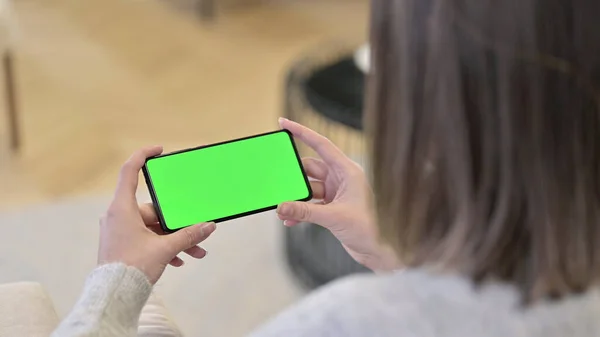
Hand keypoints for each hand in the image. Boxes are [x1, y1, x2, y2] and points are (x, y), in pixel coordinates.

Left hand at [98, 146, 216, 283]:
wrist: (113, 296)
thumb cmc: (132, 268)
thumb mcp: (165, 249)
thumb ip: (188, 236)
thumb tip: (208, 226)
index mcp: (122, 208)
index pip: (129, 171)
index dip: (143, 156)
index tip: (159, 150)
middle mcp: (118, 216)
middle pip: (153, 208)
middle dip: (177, 223)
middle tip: (197, 231)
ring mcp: (119, 230)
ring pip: (152, 227)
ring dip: (174, 239)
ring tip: (195, 253)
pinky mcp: (122, 244)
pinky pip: (146, 239)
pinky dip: (163, 246)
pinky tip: (180, 260)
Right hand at [277, 118, 399, 271]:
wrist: (380, 251)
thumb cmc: (370, 229)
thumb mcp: (333, 217)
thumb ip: (305, 212)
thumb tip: (282, 207)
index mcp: (348, 171)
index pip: (322, 145)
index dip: (302, 132)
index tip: (284, 123)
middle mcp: (342, 178)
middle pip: (310, 168)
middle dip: (293, 177)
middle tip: (277, 183)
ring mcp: (337, 192)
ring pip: (308, 188)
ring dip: (295, 198)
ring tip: (282, 209)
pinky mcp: (333, 207)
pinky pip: (311, 203)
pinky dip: (301, 210)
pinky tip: (290, 220)